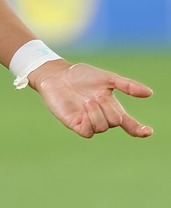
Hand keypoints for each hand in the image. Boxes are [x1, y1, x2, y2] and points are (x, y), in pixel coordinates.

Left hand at [29, 60, 152, 138]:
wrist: (58, 75)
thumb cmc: (81, 75)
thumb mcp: (107, 78)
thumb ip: (127, 85)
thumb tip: (149, 93)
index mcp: (111, 107)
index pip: (129, 124)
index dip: (139, 130)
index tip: (148, 131)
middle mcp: (102, 116)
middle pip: (115, 122)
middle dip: (108, 108)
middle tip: (95, 95)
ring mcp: (89, 122)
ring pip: (102, 127)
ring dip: (97, 112)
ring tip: (87, 100)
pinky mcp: (75, 125)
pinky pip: (89, 132)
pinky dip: (89, 122)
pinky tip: (84, 110)